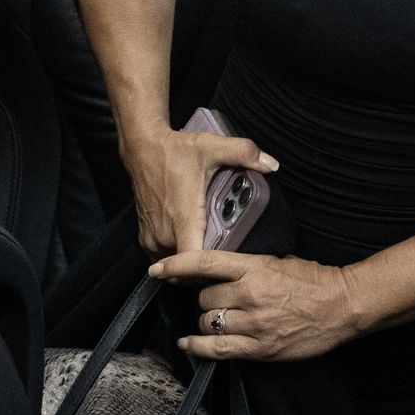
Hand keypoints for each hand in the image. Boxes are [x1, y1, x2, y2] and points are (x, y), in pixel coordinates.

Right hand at [121, 128, 278, 253]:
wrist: (142, 148)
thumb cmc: (176, 151)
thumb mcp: (213, 146)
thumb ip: (245, 153)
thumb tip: (272, 165)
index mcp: (184, 219)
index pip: (196, 260)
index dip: (214, 268)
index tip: (231, 265)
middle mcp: (165, 234)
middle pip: (190, 268)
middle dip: (209, 268)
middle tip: (231, 258)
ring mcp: (152, 238)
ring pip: (176, 265)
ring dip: (192, 265)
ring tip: (214, 254)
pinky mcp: (145, 237)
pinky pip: (163, 258)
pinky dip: (177, 258)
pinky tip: (193, 246)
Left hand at [152, 249, 365, 361]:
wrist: (343, 305)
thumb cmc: (316, 280)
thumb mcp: (281, 260)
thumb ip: (249, 266)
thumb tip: (220, 269)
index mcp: (256, 268)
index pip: (205, 263)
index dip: (176, 265)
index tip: (157, 268)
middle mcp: (250, 295)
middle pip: (204, 297)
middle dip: (204, 297)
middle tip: (216, 298)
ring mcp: (254, 323)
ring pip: (208, 321)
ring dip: (208, 320)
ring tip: (218, 318)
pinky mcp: (259, 347)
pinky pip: (217, 349)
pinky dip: (198, 346)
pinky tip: (190, 342)